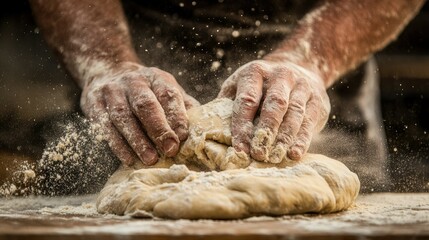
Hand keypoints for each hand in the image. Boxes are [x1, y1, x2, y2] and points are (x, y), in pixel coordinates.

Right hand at [80, 62, 199, 165]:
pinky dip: (117, 144)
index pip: (168, 95)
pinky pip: (105, 126)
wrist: (107, 72)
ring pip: (124, 117)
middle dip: (159, 129)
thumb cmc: (146, 91)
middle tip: (170, 150)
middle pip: (146, 105)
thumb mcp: (166, 90)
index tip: (184, 136)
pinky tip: (128, 158)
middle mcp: (134, 82)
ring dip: (137, 140)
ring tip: (150, 159)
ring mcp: (112, 91)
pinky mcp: (94, 103)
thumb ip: (183, 107)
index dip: (177, 116)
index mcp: (156, 78)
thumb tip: (203, 129)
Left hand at [218, 60, 329, 162]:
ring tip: (275, 158)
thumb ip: (227, 104)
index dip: (242, 125)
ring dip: (284, 138)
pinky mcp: (317, 99)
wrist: (300, 67)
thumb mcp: (240, 86)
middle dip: (265, 131)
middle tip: (257, 154)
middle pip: (274, 104)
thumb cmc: (259, 86)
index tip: (239, 149)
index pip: (247, 100)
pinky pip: (309, 121)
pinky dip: (302, 139)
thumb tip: (207, 132)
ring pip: (294, 113)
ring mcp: (302, 86)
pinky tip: (294, 154)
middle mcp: (280, 75)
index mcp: (255, 72)